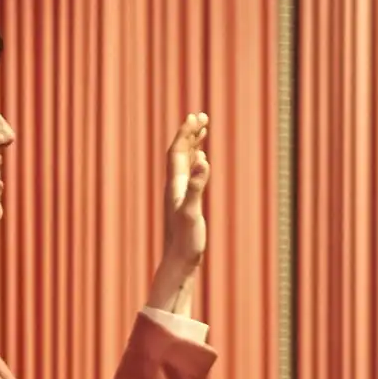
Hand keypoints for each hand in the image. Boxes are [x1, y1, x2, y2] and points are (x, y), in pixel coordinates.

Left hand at [147, 112, 209, 312]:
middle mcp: (174, 186)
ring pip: (184, 162)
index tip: (196, 116)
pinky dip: (196, 162)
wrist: (178, 263)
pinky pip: (190, 174)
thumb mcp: (192, 212)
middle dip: (190, 133)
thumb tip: (202, 160)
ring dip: (193, 144)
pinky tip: (202, 161)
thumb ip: (196, 186)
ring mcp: (180, 194)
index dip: (186, 133)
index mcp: (175, 185)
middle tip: (202, 115)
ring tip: (203, 130)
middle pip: (179, 152)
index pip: (177, 151)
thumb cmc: (185, 241)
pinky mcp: (185, 203)